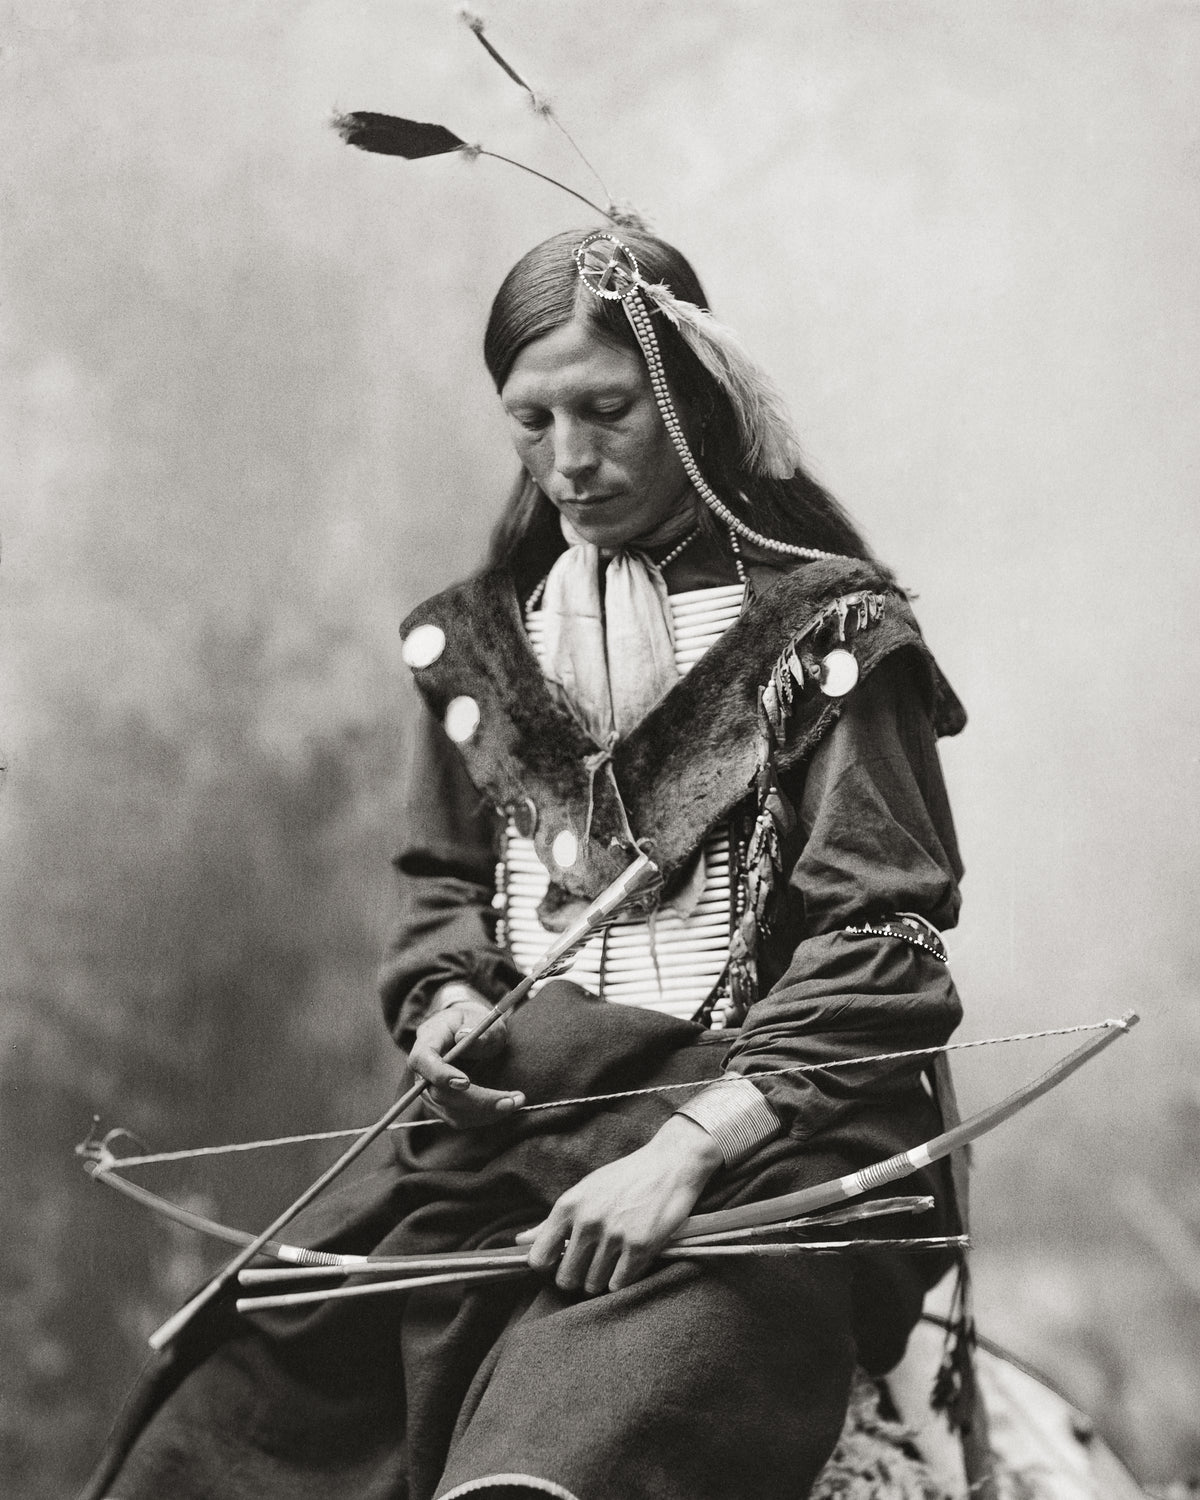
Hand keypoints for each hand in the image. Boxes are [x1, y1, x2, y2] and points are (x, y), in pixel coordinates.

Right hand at [407, 984, 524, 1128]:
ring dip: (485, 1112)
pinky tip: (505, 1106)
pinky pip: (459, 1118)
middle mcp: (423, 1070)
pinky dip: (484, 1116)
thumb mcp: (481, 1018)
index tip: (466, 1082)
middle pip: (439, 1093)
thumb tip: (463, 1036)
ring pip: (451, 1111)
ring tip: (516, 1101)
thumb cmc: (474, 1022)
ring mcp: (430, 1091)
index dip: (440, 1074)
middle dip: (477, 1100)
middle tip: (512, 1100)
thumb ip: (476, 1029)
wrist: (468, 1031)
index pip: (422, 1060)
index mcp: (428, 1039)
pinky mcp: (442, 1105)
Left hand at [516, 1115, 723, 1294]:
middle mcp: (587, 1221)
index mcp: (568, 1206)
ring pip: (593, 1284)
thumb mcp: (584, 1192)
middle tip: (591, 1264)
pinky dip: (622, 1279)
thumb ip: (550, 1222)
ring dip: (602, 1278)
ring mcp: (613, 1235)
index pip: (538, 1258)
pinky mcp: (640, 1246)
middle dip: (577, 1277)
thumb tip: (520, 1242)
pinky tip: (628, 1261)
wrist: (670, 1164)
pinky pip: (619, 1283)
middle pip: (566, 1279)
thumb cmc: (624, 1178)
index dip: (548, 1267)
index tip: (561, 1261)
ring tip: (613, 1258)